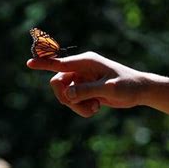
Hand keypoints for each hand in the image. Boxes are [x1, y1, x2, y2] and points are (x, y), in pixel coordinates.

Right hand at [27, 52, 146, 116]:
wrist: (140, 91)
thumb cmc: (128, 86)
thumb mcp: (109, 89)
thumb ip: (87, 90)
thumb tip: (67, 94)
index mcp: (86, 61)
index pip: (60, 63)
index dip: (43, 64)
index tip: (29, 63)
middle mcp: (80, 68)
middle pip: (57, 83)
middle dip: (66, 97)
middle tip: (80, 105)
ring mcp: (81, 78)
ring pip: (64, 94)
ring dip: (76, 105)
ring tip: (94, 108)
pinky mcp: (83, 88)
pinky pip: (72, 100)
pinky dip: (81, 107)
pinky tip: (96, 107)